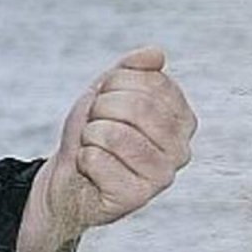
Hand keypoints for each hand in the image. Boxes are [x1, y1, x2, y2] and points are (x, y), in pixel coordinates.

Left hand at [17, 47, 196, 251]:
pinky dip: (83, 159)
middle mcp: (181, 149)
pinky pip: (96, 160)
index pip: (149, 80)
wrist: (70, 176)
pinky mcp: (137, 197)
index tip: (106, 102)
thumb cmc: (94, 132)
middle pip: (136, 106)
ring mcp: (162, 176)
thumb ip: (130, 69)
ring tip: (94, 146)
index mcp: (182, 119)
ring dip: (89, 135)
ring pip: (114, 134)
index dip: (113, 86)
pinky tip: (91, 169)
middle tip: (95, 126)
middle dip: (100, 109)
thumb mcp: (107, 91)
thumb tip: (156, 53)